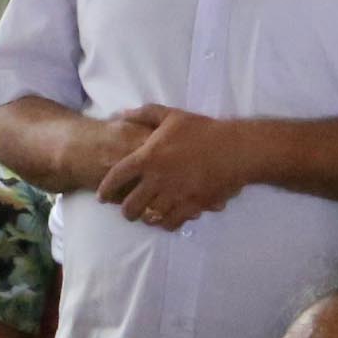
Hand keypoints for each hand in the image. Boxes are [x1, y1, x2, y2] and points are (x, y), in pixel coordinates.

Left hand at [96, 106, 252, 228]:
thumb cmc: (202, 130)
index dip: (105, 190)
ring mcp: (174, 195)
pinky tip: (165, 218)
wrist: (235, 149)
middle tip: (127, 210)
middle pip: (130, 205)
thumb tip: (121, 114)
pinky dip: (165, 223)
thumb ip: (144, 114)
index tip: (102, 197)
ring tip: (146, 215)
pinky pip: (171, 223)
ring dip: (145, 217)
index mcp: (148, 157)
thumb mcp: (171, 116)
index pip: (116, 178)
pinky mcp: (191, 206)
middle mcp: (157, 180)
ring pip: (149, 217)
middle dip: (125, 210)